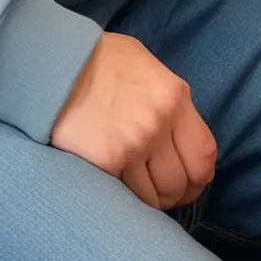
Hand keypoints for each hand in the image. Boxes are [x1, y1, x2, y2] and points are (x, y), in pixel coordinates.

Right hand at [50, 33, 216, 210]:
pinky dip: (126, 200)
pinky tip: (118, 186)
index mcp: (174, 96)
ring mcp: (134, 144)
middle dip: (175, 193)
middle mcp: (159, 122)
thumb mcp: (147, 67)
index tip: (190, 181)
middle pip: (182, 181)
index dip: (200, 176)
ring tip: (137, 188)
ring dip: (150, 200)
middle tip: (162, 191)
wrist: (55, 62)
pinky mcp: (107, 161)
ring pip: (157, 197)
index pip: (204, 153)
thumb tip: (181, 135)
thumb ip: (168, 101)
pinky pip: (129, 198)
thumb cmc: (100, 60)